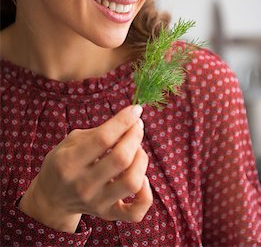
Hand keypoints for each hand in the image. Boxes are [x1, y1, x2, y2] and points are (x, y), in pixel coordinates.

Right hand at [19, 105, 151, 232]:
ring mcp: (96, 203)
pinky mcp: (108, 215)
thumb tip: (131, 121)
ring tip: (137, 150)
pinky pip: (136, 211)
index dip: (124, 120)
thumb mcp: (72, 141)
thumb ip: (99, 132)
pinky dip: (146, 193)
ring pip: (132, 181)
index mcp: (69, 162)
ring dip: (141, 159)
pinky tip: (142, 178)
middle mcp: (83, 185)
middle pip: (121, 159)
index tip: (135, 109)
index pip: (103, 138)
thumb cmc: (64, 161)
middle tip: (136, 127)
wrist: (51, 198)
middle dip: (135, 136)